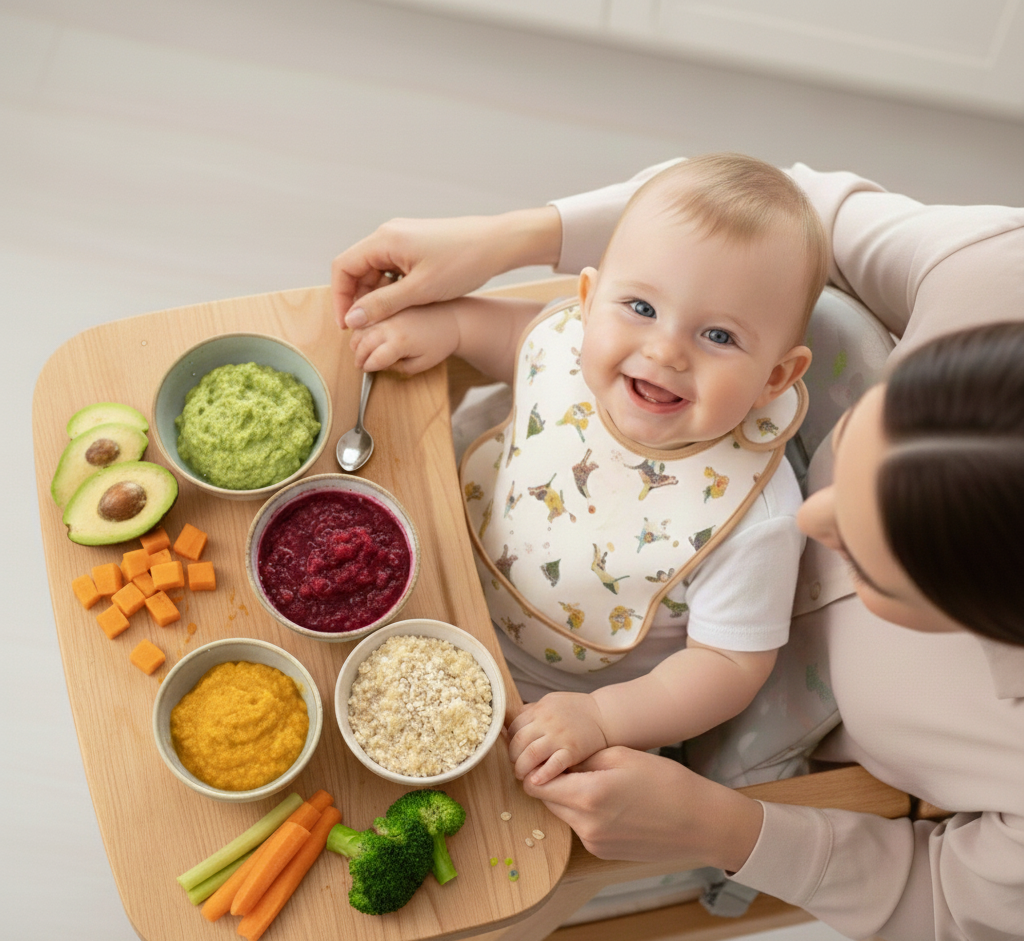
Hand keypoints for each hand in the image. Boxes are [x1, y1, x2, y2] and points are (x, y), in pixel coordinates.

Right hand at [331, 207, 560, 328]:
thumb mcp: (420, 291)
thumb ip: (383, 305)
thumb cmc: (463, 262)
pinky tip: (407, 306)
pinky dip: (393, 289)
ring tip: (391, 319)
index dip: (340, 299)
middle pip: (358, 270)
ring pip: (376, 272)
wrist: (498, 244)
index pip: (343, 268)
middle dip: (360, 300)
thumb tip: (353, 319)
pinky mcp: (416, 246)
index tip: (347, 325)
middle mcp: (389, 235)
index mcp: (384, 240)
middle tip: (369, 328)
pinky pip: (393, 270)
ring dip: (378, 297)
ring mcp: (403, 239)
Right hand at [349, 301, 460, 373]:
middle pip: (360, 338)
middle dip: (357, 352)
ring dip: (356, 335)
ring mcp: (388, 308)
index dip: (367, 365)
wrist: (454, 316)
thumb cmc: (442, 341)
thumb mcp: (422, 363)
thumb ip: (398, 367)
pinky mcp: (389, 299)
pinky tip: (370, 332)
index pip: (371, 356)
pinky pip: (367, 309)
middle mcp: (391, 322)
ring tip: (361, 348)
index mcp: (400, 340)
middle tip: (359, 362)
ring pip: (359, 322)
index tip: (367, 369)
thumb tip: (376, 363)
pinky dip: (364, 321)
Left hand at [507, 692, 608, 784]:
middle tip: (517, 767)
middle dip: (513, 757)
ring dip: (523, 768)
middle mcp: (547, 721)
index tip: (514, 752)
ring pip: (531, 754)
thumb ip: (533, 711)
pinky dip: (543, 774)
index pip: (514, 727)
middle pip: (518, 741)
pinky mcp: (572, 750)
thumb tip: (511, 724)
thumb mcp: (552, 702)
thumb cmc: (578, 711)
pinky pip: (553, 764)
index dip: (510, 742)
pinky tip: (537, 781)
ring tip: (524, 776)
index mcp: (540, 709)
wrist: (605, 715)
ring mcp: (559, 735)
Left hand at [524, 747, 763, 870]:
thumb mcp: (621, 756)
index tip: (546, 754)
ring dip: (570, 797)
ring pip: (565, 814)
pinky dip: (586, 813)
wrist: (701, 822)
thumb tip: (555, 758)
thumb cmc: (666, 782)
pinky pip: (582, 828)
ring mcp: (594, 843)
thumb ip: (581, 758)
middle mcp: (585, 826)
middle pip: (548, 801)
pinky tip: (612, 802)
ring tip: (598, 780)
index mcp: (587, 797)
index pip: (536, 785)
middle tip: (574, 763)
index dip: (537, 767)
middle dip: (553, 782)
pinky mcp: (603, 853)